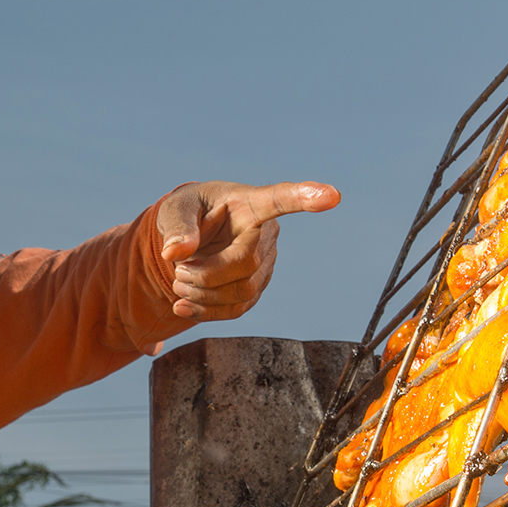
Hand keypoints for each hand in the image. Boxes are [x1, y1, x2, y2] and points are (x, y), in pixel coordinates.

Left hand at [156, 181, 340, 320]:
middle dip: (206, 273)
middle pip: (246, 263)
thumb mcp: (176, 208)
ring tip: (179, 279)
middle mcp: (266, 233)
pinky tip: (184, 305)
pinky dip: (206, 311)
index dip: (304, 197)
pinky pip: (237, 309)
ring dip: (202, 293)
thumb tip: (177, 251)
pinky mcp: (255, 288)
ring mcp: (265, 264)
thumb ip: (177, 226)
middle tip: (178, 268)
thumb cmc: (188, 213)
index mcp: (250, 203)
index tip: (331, 195)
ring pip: (243, 291)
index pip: (279, 199)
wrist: (189, 239)